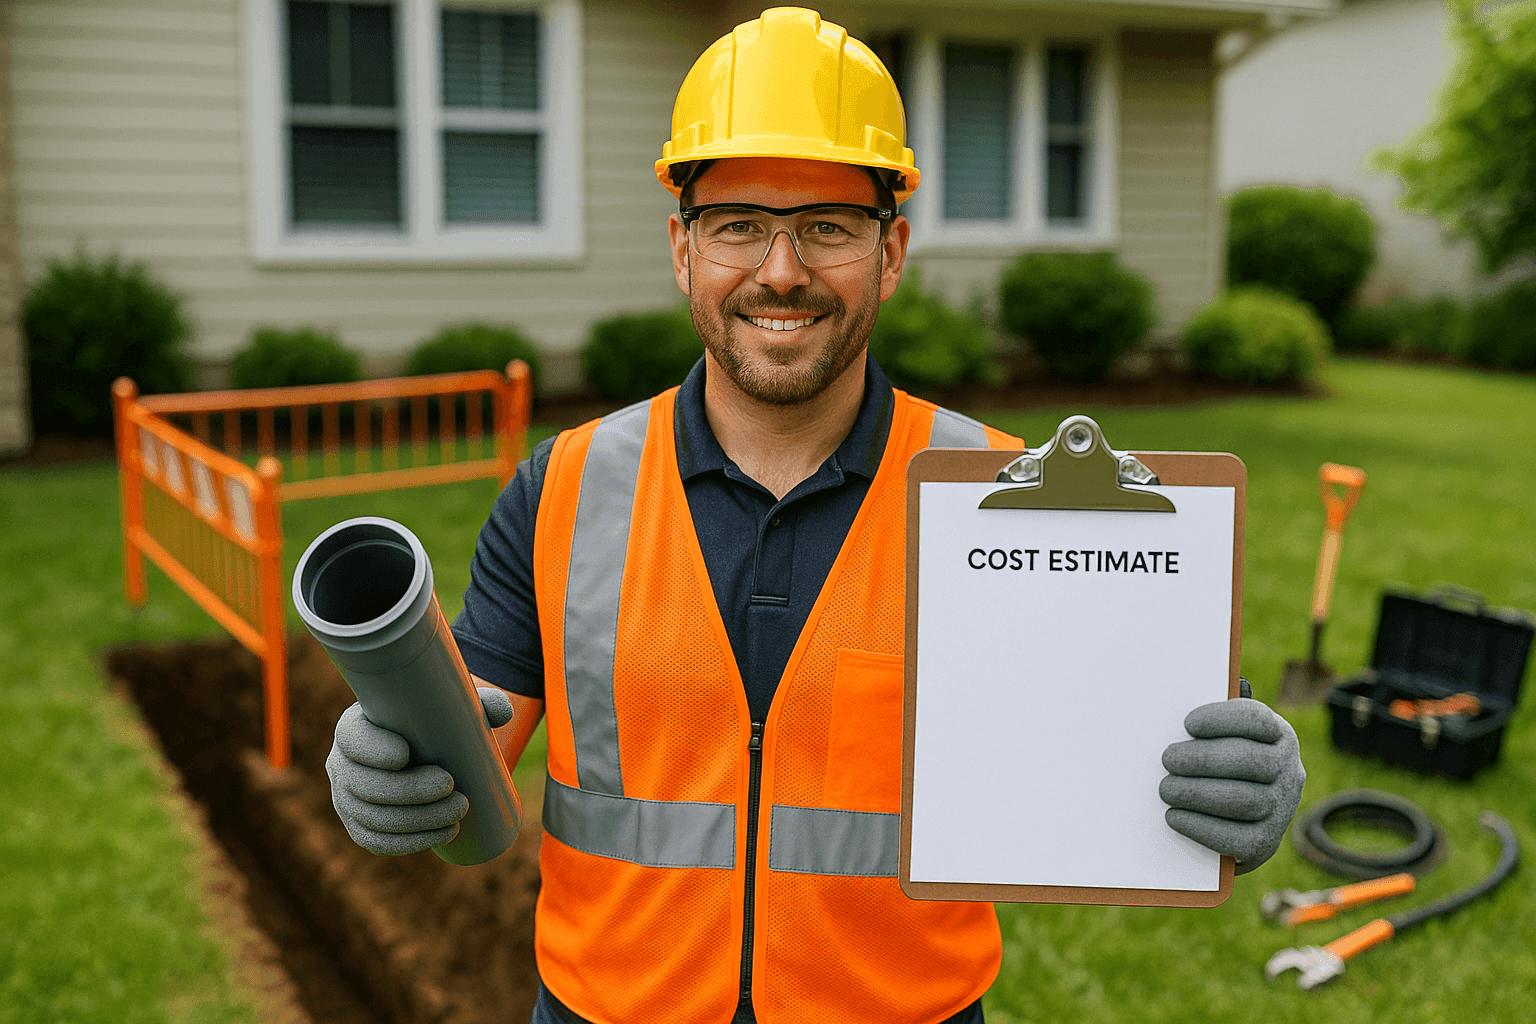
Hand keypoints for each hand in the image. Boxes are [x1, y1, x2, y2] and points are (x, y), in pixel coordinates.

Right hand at [326, 687, 515, 855]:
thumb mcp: (455, 706)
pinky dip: (408, 843)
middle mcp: (342, 763)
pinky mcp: (360, 826)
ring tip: (458, 813)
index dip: (372, 749)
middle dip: (408, 791)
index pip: (352, 737)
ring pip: (372, 817)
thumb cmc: (436, 722)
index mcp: (356, 726)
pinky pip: (376, 841)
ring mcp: (346, 799)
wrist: (427, 752)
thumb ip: (481, 703)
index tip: (405, 754)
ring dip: (416, 820)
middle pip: (364, 784)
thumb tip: (502, 713)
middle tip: (451, 787)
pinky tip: (442, 835)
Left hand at [1160, 697, 1304, 873]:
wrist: (1229, 816)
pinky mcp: (1265, 843)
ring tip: (1166, 789)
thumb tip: (1165, 730)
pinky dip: (1200, 827)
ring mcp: (1281, 808)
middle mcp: (1288, 770)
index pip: (1258, 720)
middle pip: (1250, 761)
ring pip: (1245, 801)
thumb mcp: (1218, 739)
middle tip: (1168, 760)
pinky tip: (1174, 816)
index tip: (1188, 724)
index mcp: (1278, 735)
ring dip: (1198, 794)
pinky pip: (1237, 839)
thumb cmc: (1214, 764)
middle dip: (1203, 759)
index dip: (1222, 719)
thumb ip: (1202, 732)